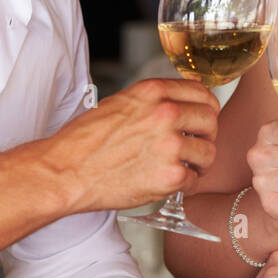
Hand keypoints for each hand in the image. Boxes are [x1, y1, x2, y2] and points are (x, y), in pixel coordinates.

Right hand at [29, 78, 219, 212]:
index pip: (201, 92)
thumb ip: (153, 101)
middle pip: (211, 121)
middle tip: (195, 146)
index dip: (206, 108)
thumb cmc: (84, 141)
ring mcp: (170, 145)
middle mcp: (165, 114)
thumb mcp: (120, 104)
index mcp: (152, 92)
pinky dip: (184, 185)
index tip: (203, 119)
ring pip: (208, 152)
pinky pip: (194, 180)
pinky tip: (168, 182)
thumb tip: (180, 101)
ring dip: (198, 163)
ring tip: (182, 168)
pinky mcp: (169, 176)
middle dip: (206, 135)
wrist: (66, 172)